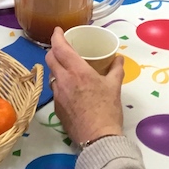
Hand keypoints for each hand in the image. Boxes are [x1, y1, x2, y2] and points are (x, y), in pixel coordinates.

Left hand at [45, 28, 124, 145]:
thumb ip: (116, 69)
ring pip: (51, 74)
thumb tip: (118, 58)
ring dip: (56, 68)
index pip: (60, 47)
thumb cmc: (107, 110)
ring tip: (67, 69)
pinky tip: (70, 90)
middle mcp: (63, 80)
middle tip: (63, 49)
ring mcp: (57, 94)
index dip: (56, 36)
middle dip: (54, 50)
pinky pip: (55, 90)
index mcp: (77, 71)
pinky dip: (60, 84)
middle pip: (50, 58)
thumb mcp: (114, 87)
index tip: (58, 30)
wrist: (98, 138)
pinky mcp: (56, 108)